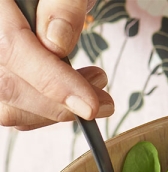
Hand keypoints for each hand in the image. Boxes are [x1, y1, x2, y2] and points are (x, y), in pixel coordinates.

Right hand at [0, 0, 112, 130]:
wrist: (52, 1)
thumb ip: (64, 5)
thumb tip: (56, 43)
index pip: (11, 49)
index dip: (54, 81)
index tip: (90, 105)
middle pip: (7, 85)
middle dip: (60, 103)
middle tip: (104, 102)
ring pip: (7, 105)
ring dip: (55, 111)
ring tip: (92, 93)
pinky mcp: (1, 76)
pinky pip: (11, 108)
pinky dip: (44, 112)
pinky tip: (71, 97)